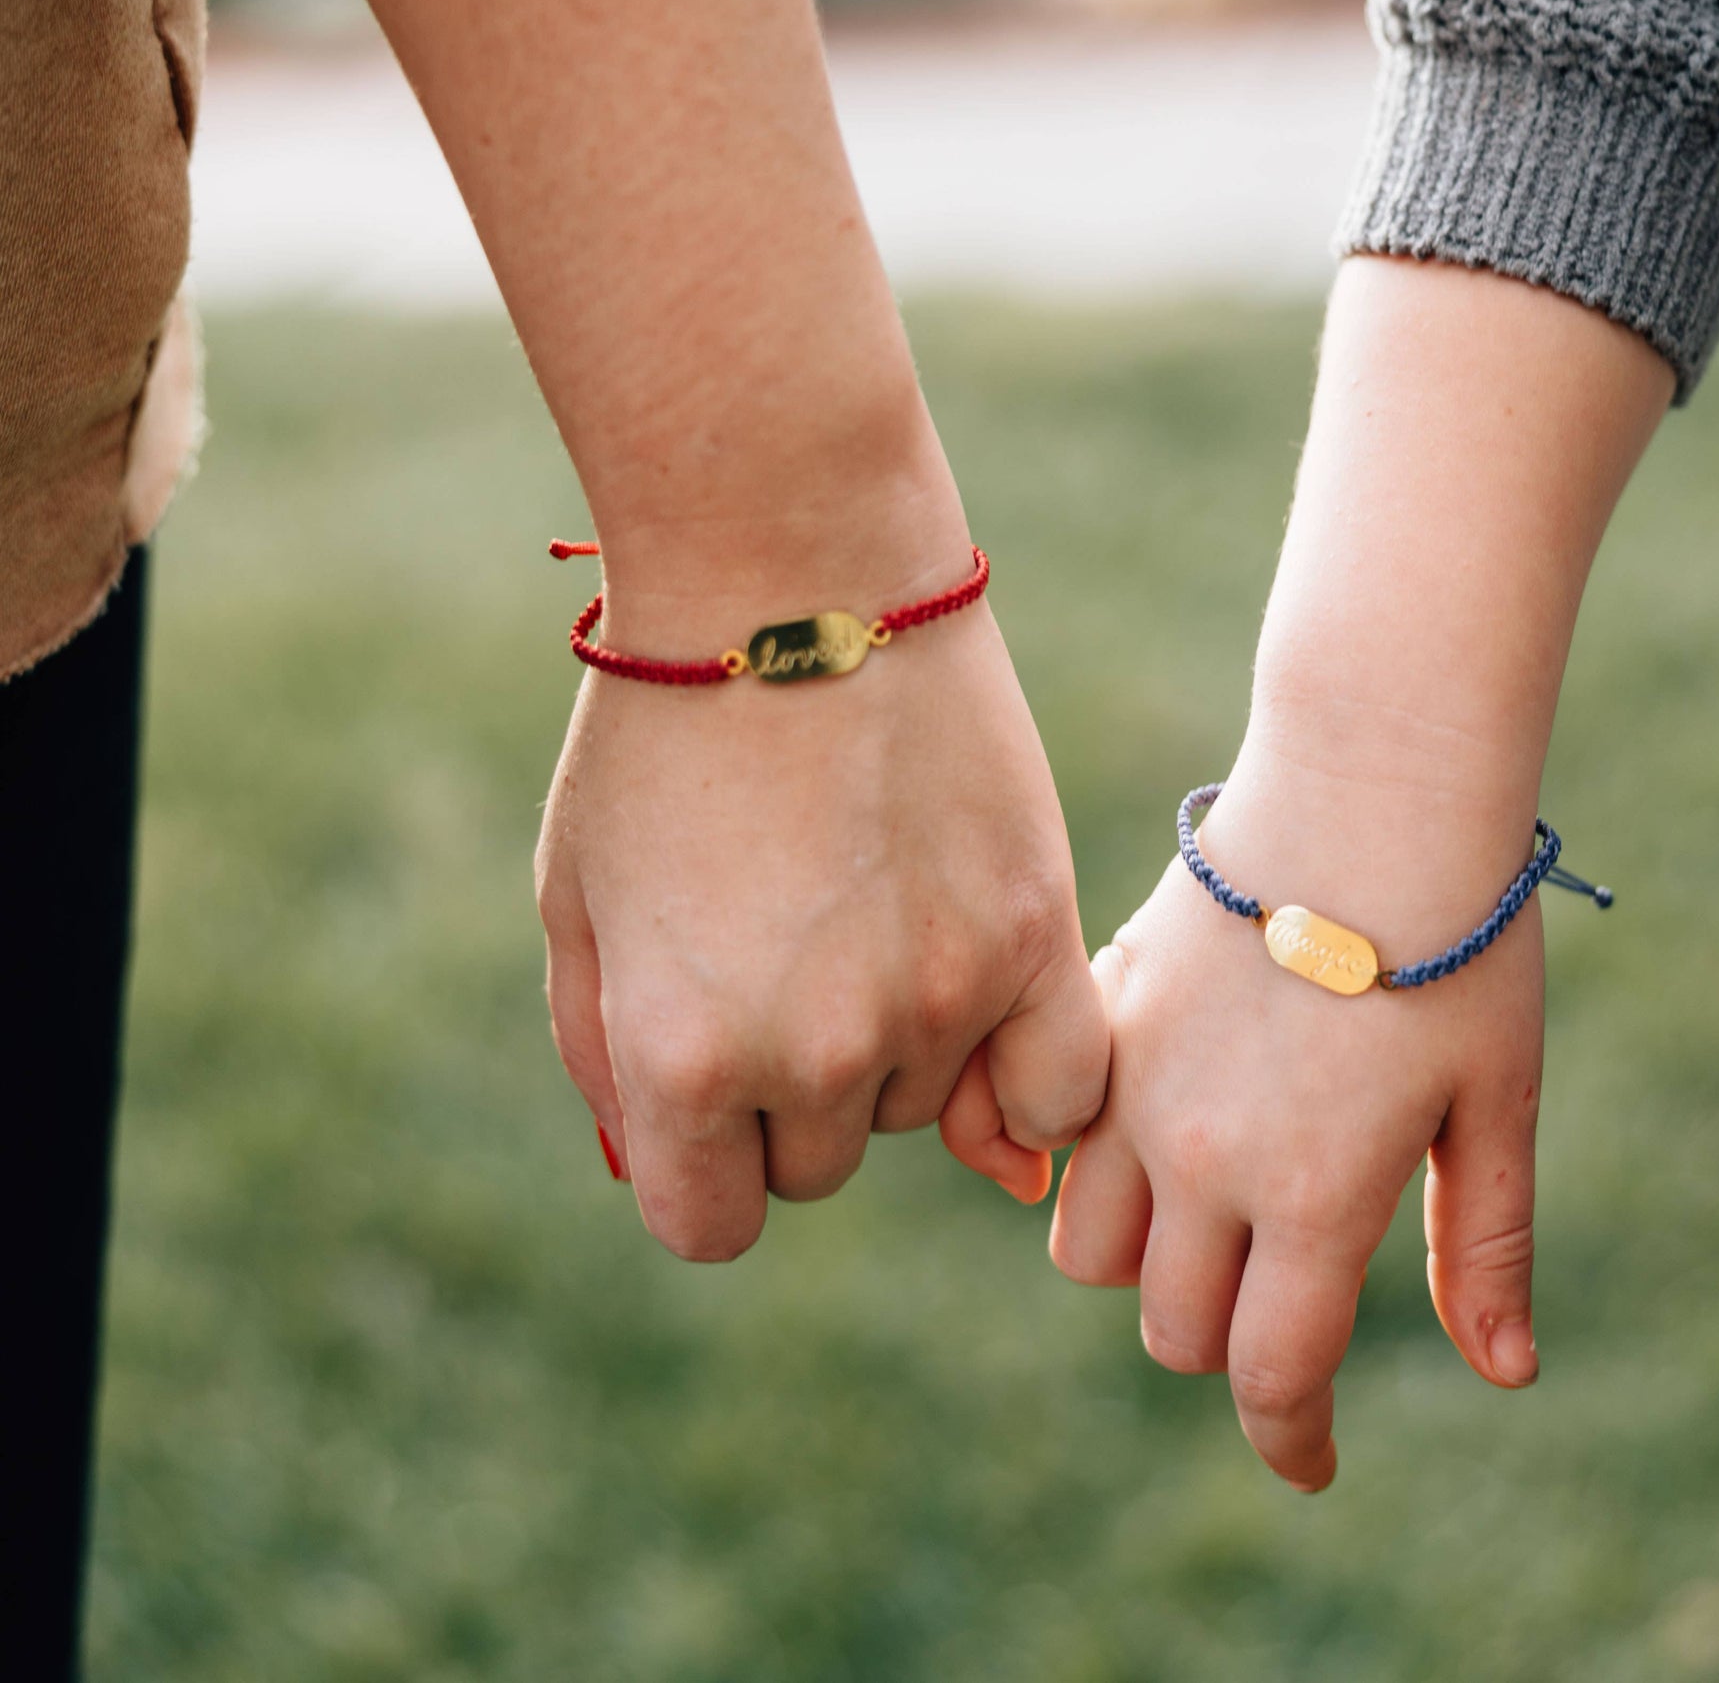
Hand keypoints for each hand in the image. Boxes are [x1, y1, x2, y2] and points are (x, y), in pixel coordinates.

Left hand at [535, 545, 1108, 1259]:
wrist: (789, 571)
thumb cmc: (662, 732)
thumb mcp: (581, 903)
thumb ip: (610, 1062)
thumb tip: (667, 1170)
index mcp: (680, 1058)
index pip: (709, 1224)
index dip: (704, 1161)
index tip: (714, 1085)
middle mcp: (811, 1054)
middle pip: (818, 1162)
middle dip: (791, 1090)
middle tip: (791, 951)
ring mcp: (938, 1000)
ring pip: (926, 1111)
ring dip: (899, 1047)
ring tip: (870, 900)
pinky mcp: (1034, 935)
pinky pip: (1060, 1091)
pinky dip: (1025, 1072)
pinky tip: (987, 992)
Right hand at [1048, 749, 1546, 1489]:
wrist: (1368, 784)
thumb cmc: (1459, 942)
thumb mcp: (1495, 1099)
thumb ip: (1483, 1245)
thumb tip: (1503, 1375)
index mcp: (1314, 1196)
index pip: (1270, 1376)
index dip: (1292, 1441)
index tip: (1312, 1461)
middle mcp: (1204, 1160)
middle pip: (1173, 1329)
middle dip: (1230, 1344)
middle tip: (1284, 1298)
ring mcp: (1135, 1087)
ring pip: (1091, 1249)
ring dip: (1148, 1261)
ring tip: (1210, 1211)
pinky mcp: (1101, 1019)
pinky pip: (1059, 1139)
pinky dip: (1092, 1167)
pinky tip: (1155, 1123)